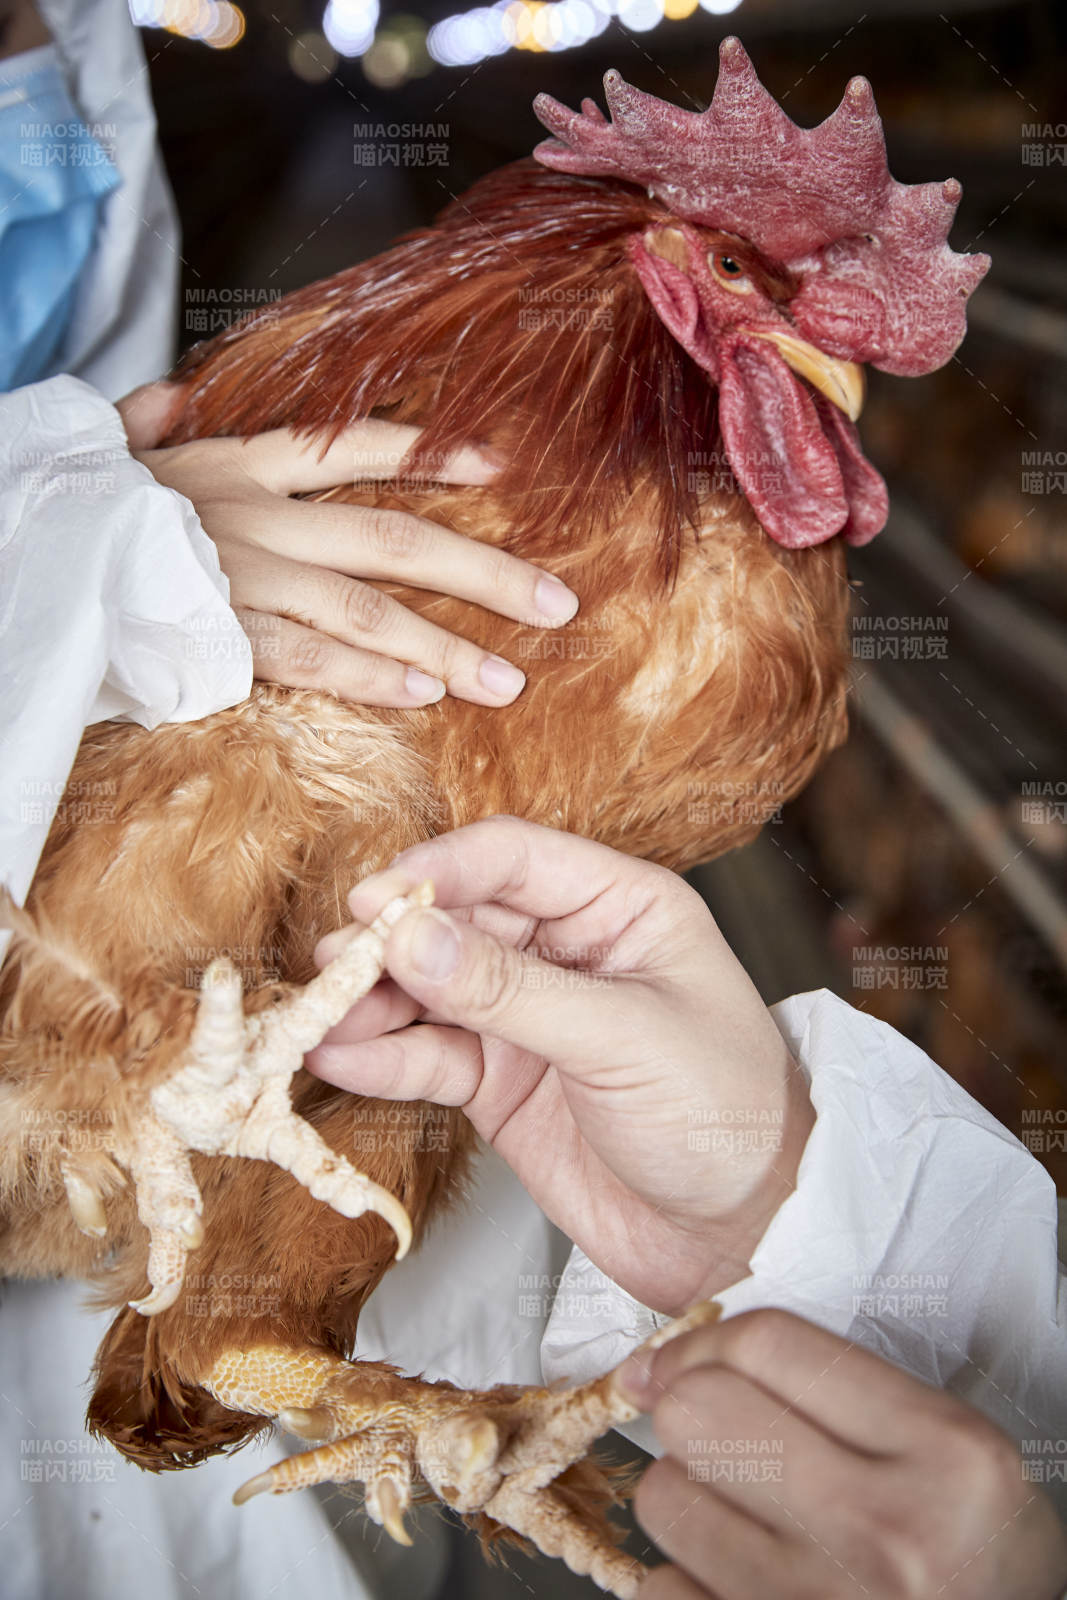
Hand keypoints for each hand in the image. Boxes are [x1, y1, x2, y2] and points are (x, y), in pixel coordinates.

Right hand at [116, 381, 577, 707]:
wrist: (20, 554)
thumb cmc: (75, 511)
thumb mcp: (113, 451)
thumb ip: (151, 423)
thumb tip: (166, 396)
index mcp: (241, 464)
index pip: (356, 448)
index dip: (433, 455)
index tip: (501, 470)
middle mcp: (255, 515)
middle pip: (393, 539)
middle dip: (483, 573)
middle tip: (556, 604)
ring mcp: (240, 577)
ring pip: (365, 609)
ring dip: (446, 646)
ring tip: (508, 679)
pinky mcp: (216, 636)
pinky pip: (309, 660)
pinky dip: (370, 678)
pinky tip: (425, 695)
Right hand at [305, 815, 813, 1313]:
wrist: (742, 1236)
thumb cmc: (723, 1115)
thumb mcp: (623, 1038)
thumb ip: (510, 990)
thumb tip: (408, 937)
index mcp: (619, 908)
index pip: (512, 859)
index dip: (439, 870)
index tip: (375, 899)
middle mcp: (567, 951)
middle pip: (458, 921)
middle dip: (392, 940)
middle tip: (333, 964)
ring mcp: (530, 1019)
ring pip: (432, 990)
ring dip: (374, 1001)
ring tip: (319, 1017)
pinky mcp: (503, 1085)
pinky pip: (431, 1057)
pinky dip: (385, 1058)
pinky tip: (341, 1059)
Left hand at [619, 1309, 1066, 1599]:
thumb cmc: (974, 1553)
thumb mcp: (949, 1447)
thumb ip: (835, 1383)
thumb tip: (670, 1362)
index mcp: (942, 1449)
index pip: (770, 1344)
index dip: (705, 1340)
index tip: (681, 1358)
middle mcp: (883, 1529)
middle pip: (698, 1410)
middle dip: (691, 1413)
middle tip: (720, 1439)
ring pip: (665, 1500)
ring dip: (688, 1498)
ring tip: (742, 1516)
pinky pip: (661, 1587)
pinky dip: (684, 1576)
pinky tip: (735, 1578)